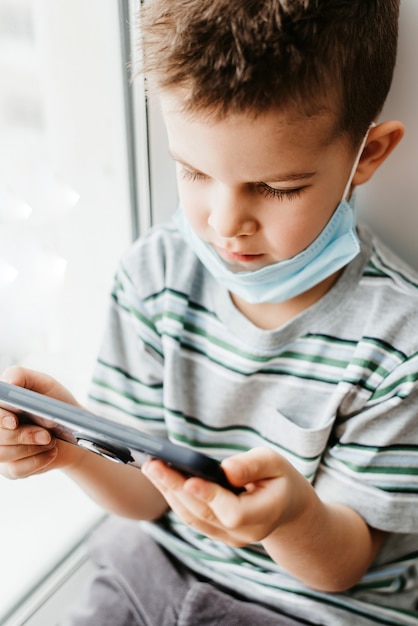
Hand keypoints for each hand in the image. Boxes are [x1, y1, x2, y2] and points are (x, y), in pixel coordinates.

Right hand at [0, 365, 85, 478]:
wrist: (72, 430)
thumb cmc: (54, 403)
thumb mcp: (43, 384)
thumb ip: (22, 376)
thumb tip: (7, 382)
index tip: (14, 421)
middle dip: (22, 436)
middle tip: (46, 435)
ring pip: (2, 454)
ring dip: (31, 449)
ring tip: (50, 441)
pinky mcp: (9, 468)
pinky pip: (15, 470)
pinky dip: (36, 462)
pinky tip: (51, 453)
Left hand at [142, 446, 309, 546]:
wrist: (286, 508)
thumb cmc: (280, 479)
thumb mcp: (276, 464)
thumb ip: (253, 466)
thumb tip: (226, 469)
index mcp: (263, 515)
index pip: (232, 511)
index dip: (210, 496)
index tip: (189, 479)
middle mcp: (243, 533)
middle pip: (203, 513)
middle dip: (176, 487)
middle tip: (154, 464)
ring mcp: (227, 537)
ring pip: (192, 517)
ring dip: (168, 492)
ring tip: (151, 467)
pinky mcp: (214, 532)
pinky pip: (191, 517)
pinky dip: (174, 497)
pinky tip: (161, 478)